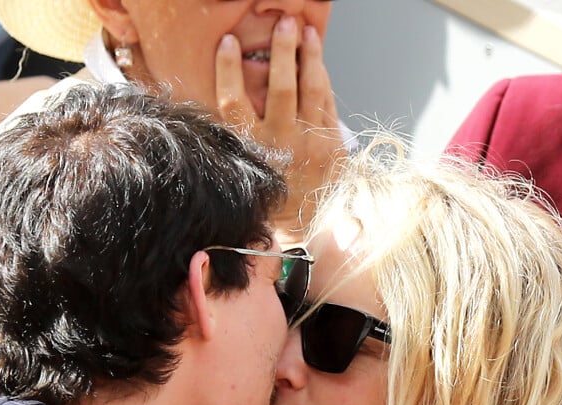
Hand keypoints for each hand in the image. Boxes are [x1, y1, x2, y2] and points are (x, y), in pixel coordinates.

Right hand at [216, 16, 346, 244]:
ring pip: (312, 89)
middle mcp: (283, 144)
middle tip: (284, 22)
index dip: (229, 69)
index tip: (228, 43)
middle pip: (281, 86)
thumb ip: (240, 136)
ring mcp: (312, 144)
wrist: (302, 225)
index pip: (234, 100)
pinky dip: (324, 82)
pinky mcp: (333, 147)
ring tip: (306, 32)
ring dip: (309, 57)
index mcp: (254, 150)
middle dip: (283, 50)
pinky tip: (319, 65)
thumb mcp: (245, 169)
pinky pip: (329, 105)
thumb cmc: (269, 197)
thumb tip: (236, 97)